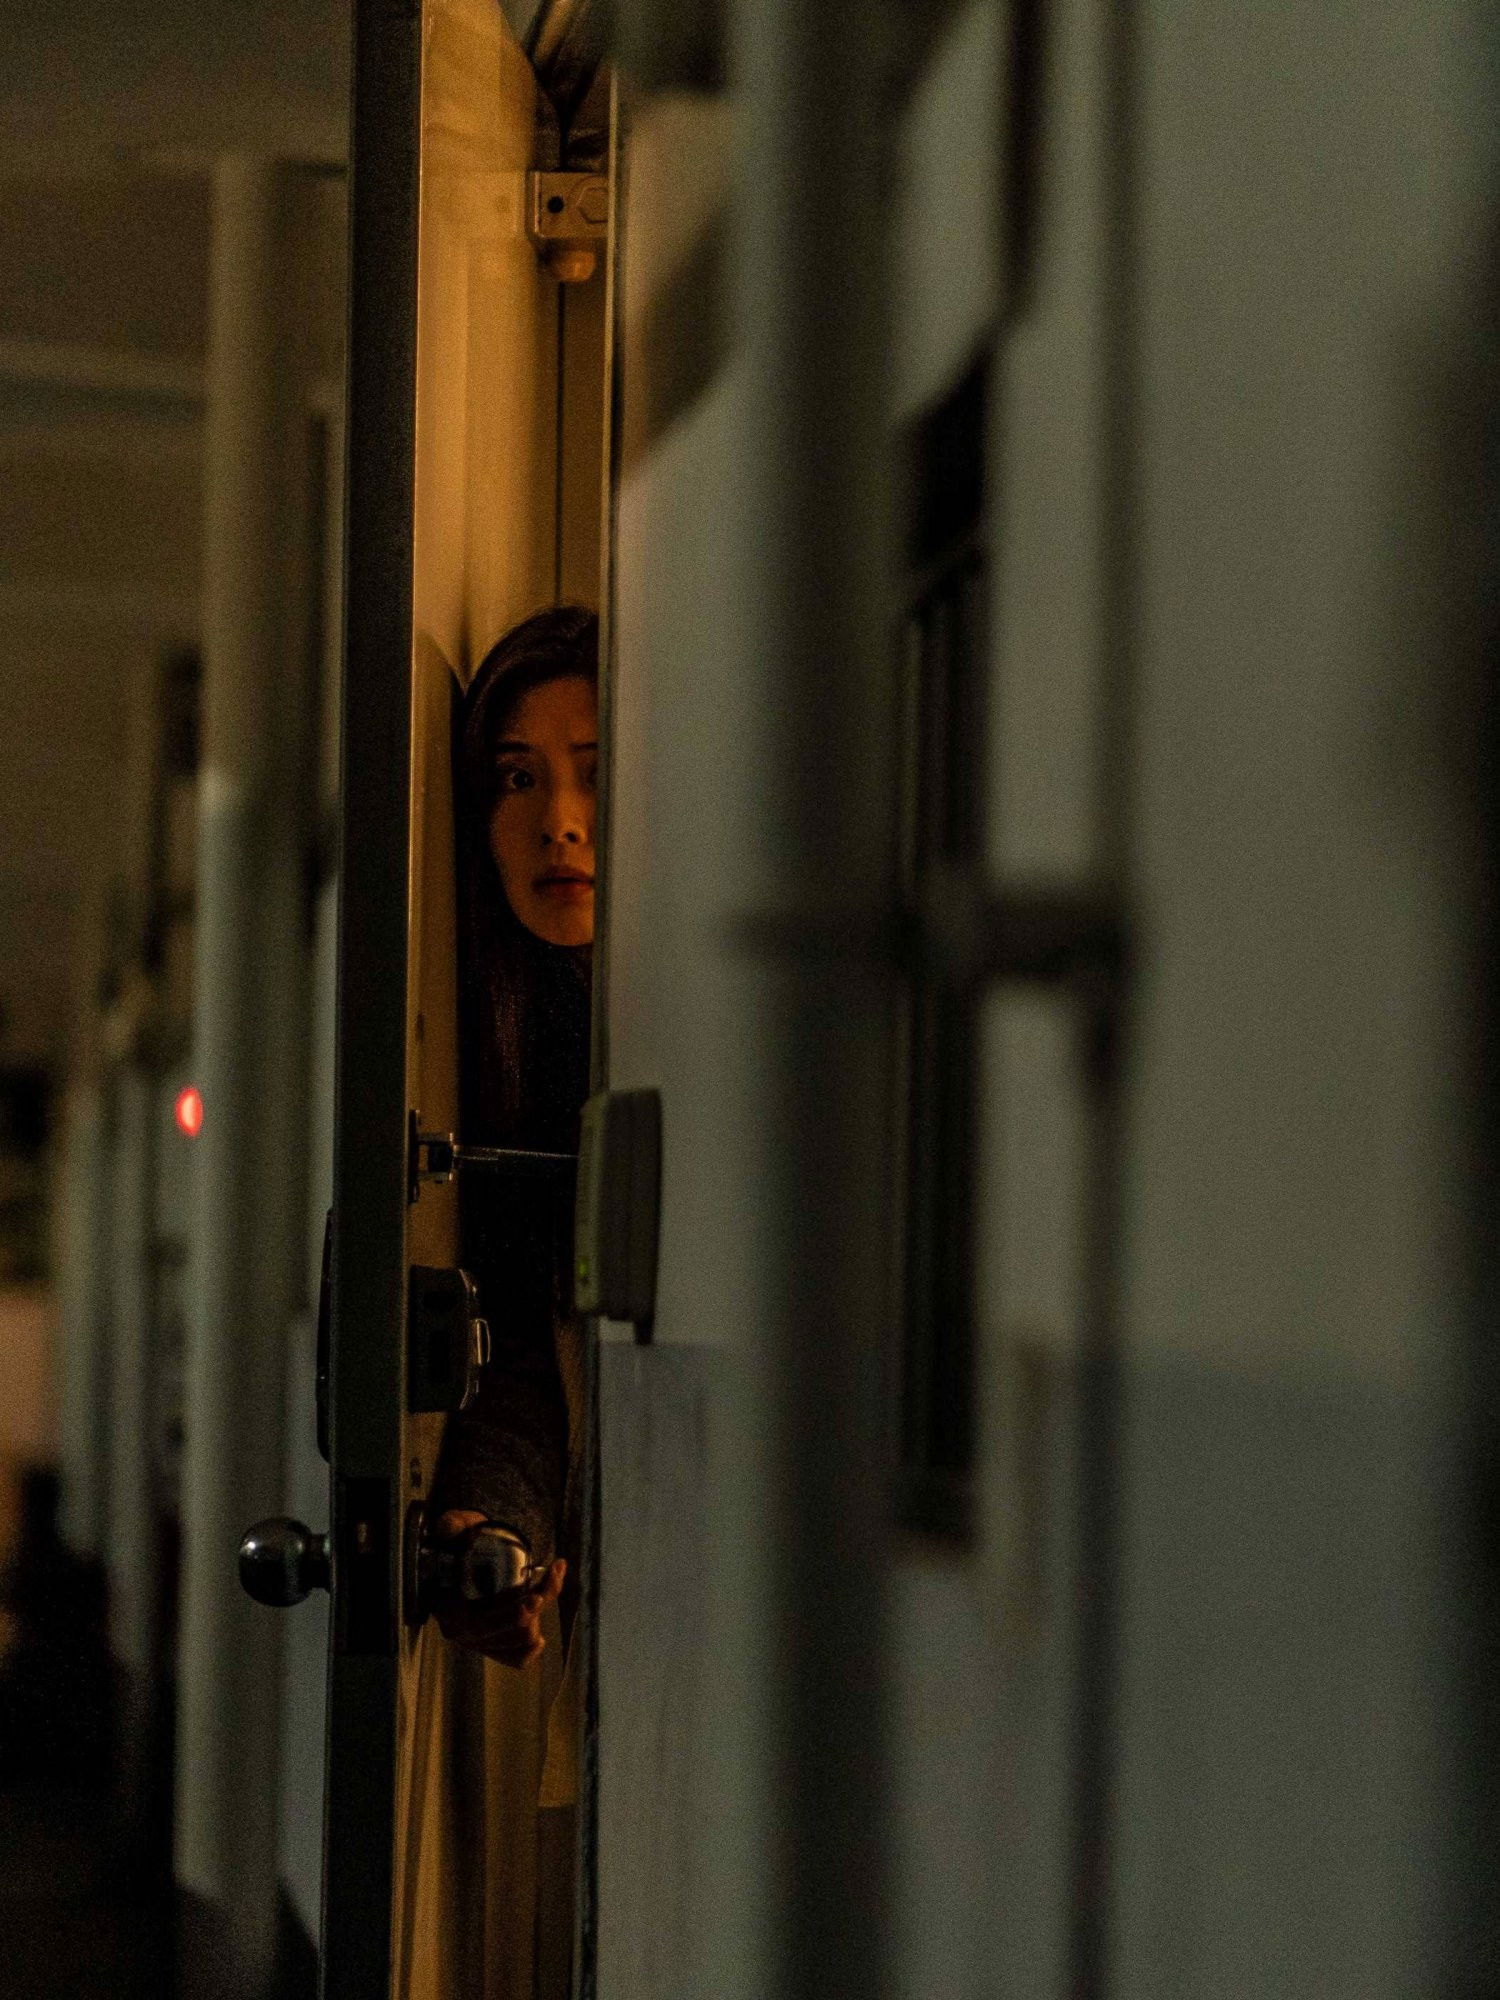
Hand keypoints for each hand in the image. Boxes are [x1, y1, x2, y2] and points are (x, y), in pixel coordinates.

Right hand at [430, 1510, 565, 1668]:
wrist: (465, 1553)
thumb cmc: (462, 1541)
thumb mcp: (456, 1526)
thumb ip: (451, 1525)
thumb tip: (450, 1528)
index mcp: (448, 1608)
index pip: (478, 1623)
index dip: (508, 1616)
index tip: (534, 1598)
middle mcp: (462, 1632)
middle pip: (505, 1634)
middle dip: (530, 1613)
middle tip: (547, 1585)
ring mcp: (478, 1641)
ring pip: (517, 1641)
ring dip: (537, 1616)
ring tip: (547, 1583)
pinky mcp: (493, 1645)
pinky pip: (515, 1659)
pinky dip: (530, 1650)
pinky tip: (540, 1638)